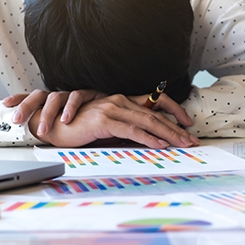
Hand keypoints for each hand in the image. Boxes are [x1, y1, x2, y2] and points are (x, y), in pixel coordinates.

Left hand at [4, 89, 105, 135]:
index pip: (33, 97)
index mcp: (54, 100)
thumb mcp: (68, 125)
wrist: (118, 112)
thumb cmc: (90, 120)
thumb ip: (55, 128)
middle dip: (26, 106)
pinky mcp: (89, 93)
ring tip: (44, 130)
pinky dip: (70, 108)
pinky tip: (66, 119)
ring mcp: (74, 94)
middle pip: (39, 95)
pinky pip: (76, 97)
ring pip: (56, 97)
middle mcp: (62, 95)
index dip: (19, 98)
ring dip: (48, 113)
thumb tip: (33, 136)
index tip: (5, 104)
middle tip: (17, 120)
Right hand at [28, 94, 198, 147]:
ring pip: (148, 121)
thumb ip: (126, 130)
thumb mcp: (107, 129)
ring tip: (183, 143)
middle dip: (177, 128)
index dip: (174, 112)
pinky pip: (132, 130)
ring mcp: (112, 108)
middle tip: (192, 140)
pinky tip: (160, 144)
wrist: (52, 127)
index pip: (155, 103)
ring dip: (168, 134)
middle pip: (156, 114)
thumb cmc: (78, 129)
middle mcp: (119, 100)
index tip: (188, 125)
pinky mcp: (104, 120)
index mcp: (122, 101)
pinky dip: (149, 138)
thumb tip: (148, 140)